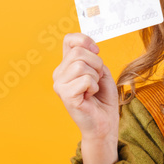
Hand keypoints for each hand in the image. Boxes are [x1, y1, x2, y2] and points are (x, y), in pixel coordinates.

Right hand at [52, 33, 118, 163]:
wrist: (104, 123)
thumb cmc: (103, 99)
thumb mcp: (101, 72)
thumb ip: (93, 57)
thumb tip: (89, 48)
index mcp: (67, 65)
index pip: (69, 40)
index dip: (84, 40)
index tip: (96, 51)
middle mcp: (59, 73)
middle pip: (78, 52)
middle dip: (96, 63)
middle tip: (97, 79)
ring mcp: (60, 84)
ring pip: (81, 65)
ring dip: (95, 77)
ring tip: (93, 89)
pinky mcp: (65, 95)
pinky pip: (85, 79)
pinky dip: (94, 87)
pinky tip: (90, 96)